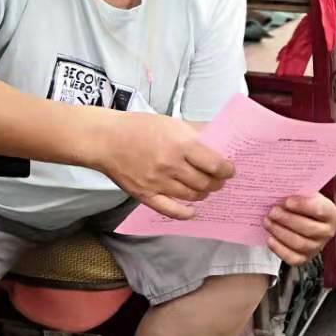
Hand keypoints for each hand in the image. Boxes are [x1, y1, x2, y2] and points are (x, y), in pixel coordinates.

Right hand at [97, 115, 234, 219]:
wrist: (106, 139)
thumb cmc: (140, 127)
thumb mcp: (172, 123)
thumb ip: (195, 133)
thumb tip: (219, 139)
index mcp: (180, 145)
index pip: (214, 164)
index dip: (227, 169)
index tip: (229, 169)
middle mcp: (171, 166)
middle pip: (205, 182)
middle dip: (217, 182)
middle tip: (219, 179)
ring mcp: (157, 183)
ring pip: (191, 196)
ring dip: (203, 193)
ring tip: (205, 188)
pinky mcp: (144, 195)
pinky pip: (170, 210)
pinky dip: (185, 213)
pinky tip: (192, 211)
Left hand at [264, 193, 335, 264]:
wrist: (305, 220)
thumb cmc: (305, 205)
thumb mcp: (307, 195)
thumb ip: (299, 193)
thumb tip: (282, 190)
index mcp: (331, 215)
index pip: (319, 210)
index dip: (303, 205)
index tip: (287, 201)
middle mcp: (327, 233)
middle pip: (308, 229)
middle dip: (287, 220)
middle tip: (272, 211)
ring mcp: (316, 247)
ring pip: (298, 243)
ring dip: (280, 232)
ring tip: (267, 221)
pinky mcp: (304, 258)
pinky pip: (291, 258)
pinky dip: (279, 249)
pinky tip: (269, 238)